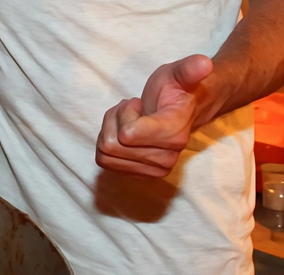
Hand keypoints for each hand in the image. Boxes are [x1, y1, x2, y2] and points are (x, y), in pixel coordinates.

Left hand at [95, 54, 213, 177]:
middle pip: (112, 143)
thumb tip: (204, 64)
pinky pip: (105, 160)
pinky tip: (126, 134)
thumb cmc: (177, 90)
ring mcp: (154, 170)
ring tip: (130, 121)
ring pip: (105, 152)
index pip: (127, 135)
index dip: (124, 114)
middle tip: (134, 111)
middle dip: (116, 120)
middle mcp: (166, 158)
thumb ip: (189, 68)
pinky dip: (108, 144)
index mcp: (175, 133)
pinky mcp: (139, 175)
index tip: (138, 104)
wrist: (181, 113)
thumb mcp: (179, 73)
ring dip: (110, 131)